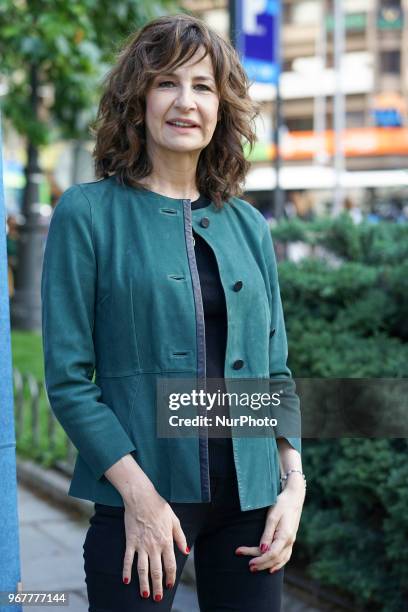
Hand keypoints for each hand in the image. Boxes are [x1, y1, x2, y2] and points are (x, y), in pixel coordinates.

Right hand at [121, 486, 189, 600]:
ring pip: (142, 569)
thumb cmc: (159, 507)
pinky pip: (128, 559)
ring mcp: (141, 545)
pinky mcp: (130, 541)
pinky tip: (126, 581)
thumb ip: (180, 536)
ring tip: (145, 594)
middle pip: (156, 571)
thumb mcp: (174, 520)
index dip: (170, 577)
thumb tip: (186, 551)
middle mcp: (154, 546)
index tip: (170, 585)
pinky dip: (126, 571)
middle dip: (158, 586)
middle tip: (158, 598)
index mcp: (166, 541)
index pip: (170, 564)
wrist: (141, 497)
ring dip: (144, 583)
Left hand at [235, 475, 304, 573]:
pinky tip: (271, 567)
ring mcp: (291, 541)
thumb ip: (267, 534)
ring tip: (256, 568)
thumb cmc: (282, 504)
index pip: (272, 554)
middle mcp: (289, 541)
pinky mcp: (290, 539)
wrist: (294, 496)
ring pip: (280, 559)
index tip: (249, 563)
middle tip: (249, 567)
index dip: (260, 560)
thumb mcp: (272, 517)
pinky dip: (278, 563)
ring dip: (268, 565)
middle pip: (275, 559)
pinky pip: (285, 556)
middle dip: (261, 564)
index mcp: (285, 536)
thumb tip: (262, 550)